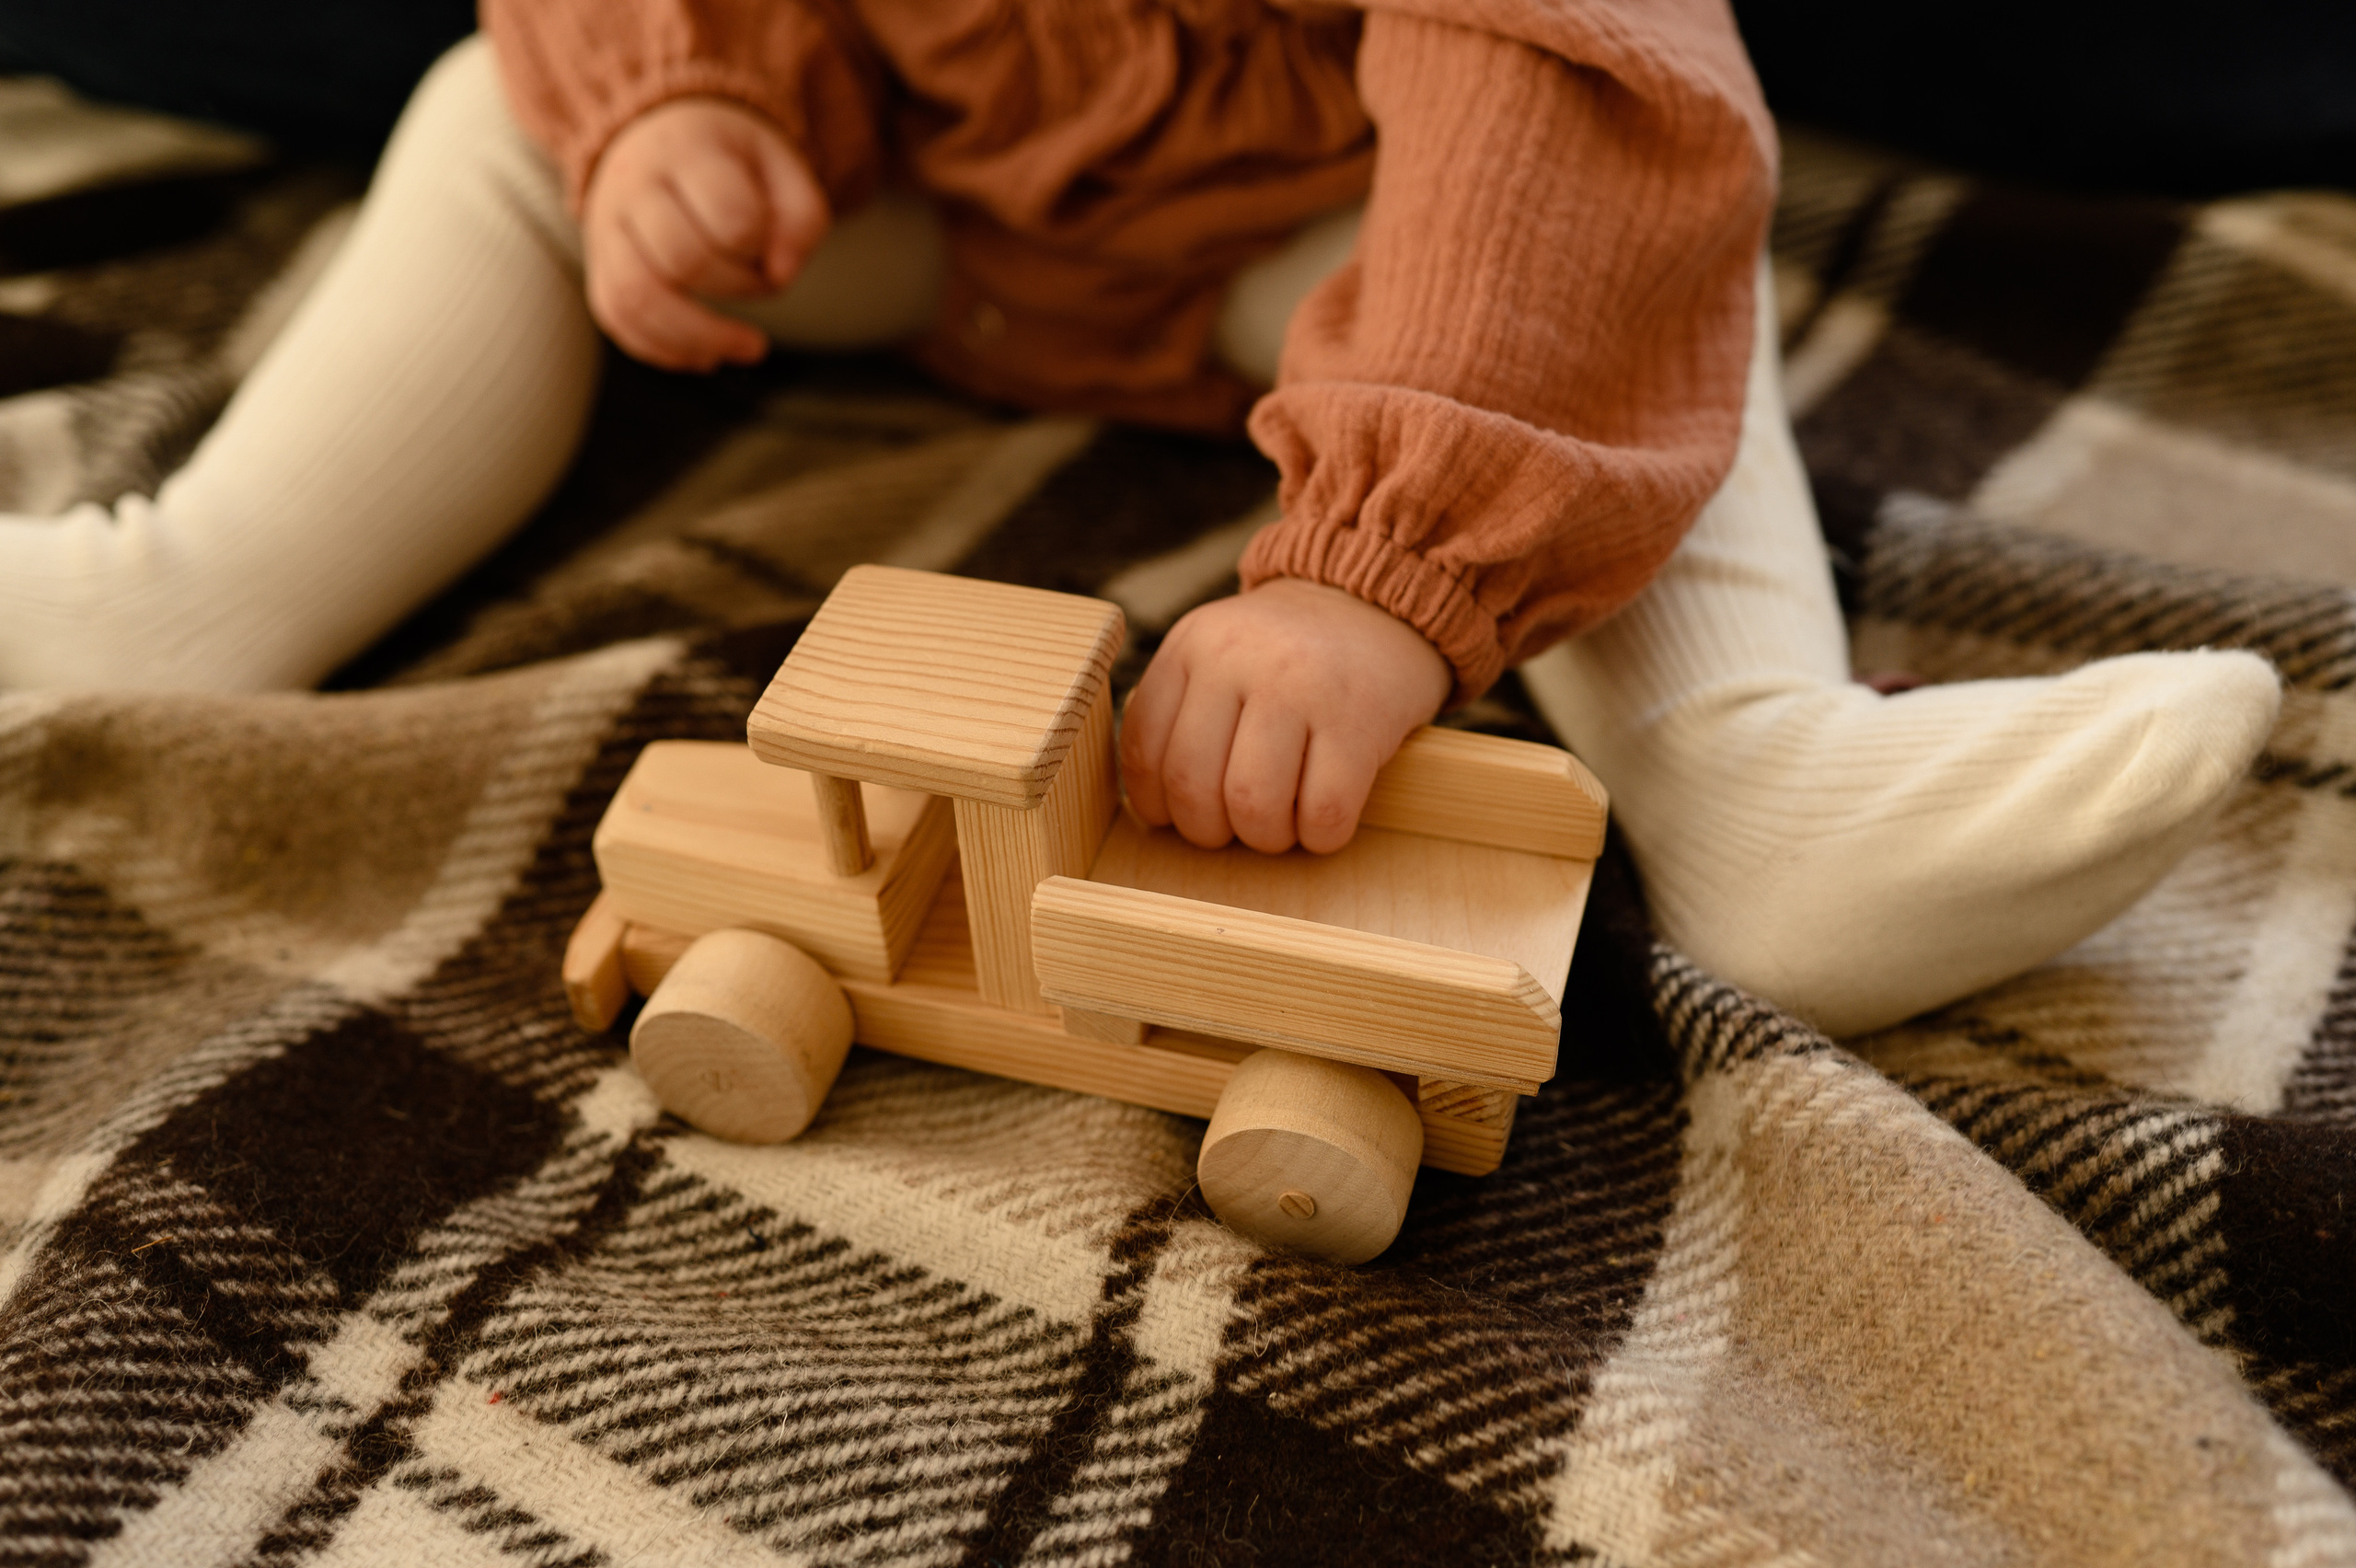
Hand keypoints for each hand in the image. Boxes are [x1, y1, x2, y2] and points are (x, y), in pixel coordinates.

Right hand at [581, 97, 828, 371]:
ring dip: (699, 338)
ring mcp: (606, 226)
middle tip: (763, 285)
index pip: (732, 217)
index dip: (762, 247)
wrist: (658, 135)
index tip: (773, 246)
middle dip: (737, 288)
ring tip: (746, 349)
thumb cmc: (733, 163)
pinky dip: (663, 349)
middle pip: (682, 260)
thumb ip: (800, 220)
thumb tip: (780, 276)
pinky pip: (616, 317)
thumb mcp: (782, 169)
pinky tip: (703, 356)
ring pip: (637, 297)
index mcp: (688, 151)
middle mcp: (634, 185)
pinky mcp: (598, 264)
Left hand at [1121, 579, 1452, 854]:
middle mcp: (1239, 659)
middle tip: (1235, 826)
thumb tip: (1154, 806)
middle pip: (1193, 786)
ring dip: (1265, 837)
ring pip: (1254, 805)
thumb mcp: (1215, 653)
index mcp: (1192, 646)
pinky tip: (1325, 820)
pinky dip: (1320, 837)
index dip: (1156, 804)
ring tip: (1282, 824)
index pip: (1143, 749)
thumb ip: (1178, 710)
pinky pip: (1324, 812)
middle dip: (1210, 831)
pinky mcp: (1359, 720)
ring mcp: (1301, 687)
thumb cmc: (1286, 655)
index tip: (1179, 817)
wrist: (1374, 606)